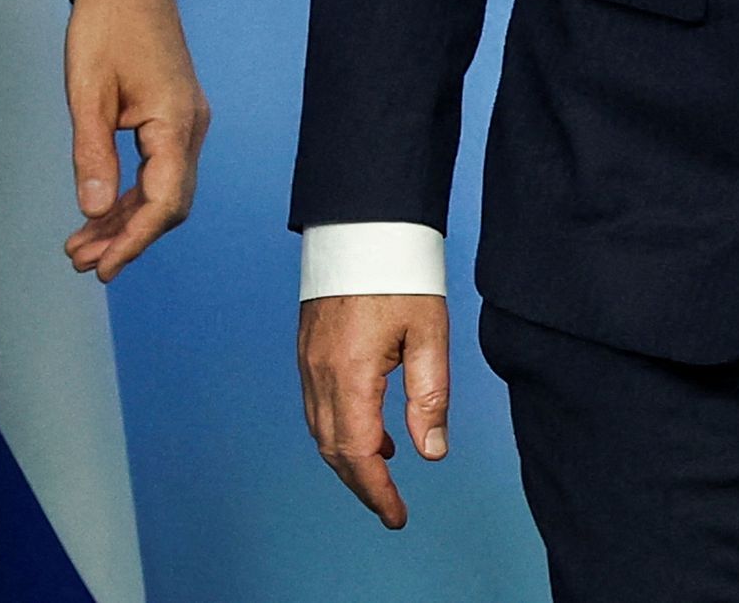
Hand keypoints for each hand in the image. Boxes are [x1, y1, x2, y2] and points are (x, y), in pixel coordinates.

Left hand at [62, 0, 208, 280]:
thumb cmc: (108, 24)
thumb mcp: (88, 91)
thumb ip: (93, 154)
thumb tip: (94, 211)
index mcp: (175, 121)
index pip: (165, 201)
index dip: (134, 240)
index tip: (104, 267)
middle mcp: (190, 126)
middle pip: (168, 203)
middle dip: (128, 238)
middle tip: (83, 262)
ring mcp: (186, 121)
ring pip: (163, 189)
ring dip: (126, 220)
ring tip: (83, 246)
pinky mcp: (174, 116)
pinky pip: (159, 168)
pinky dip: (132, 195)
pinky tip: (103, 210)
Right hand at [298, 292, 451, 528]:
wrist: (364, 221)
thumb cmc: (400, 270)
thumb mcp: (430, 334)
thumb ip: (429, 397)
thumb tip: (431, 453)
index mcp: (350, 374)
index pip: (359, 453)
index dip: (378, 492)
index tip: (397, 517)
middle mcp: (319, 372)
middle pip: (333, 450)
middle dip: (362, 484)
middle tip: (391, 507)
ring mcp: (308, 359)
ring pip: (321, 429)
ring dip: (349, 457)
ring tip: (386, 469)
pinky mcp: (307, 347)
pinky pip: (317, 404)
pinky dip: (340, 428)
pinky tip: (371, 427)